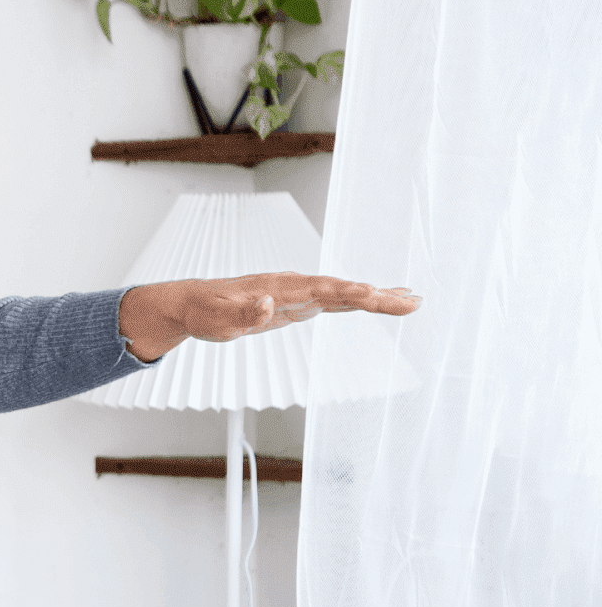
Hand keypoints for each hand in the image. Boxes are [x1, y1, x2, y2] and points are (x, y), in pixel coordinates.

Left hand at [118, 274, 422, 361]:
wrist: (193, 303)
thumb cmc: (204, 313)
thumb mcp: (218, 320)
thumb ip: (243, 313)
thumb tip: (267, 304)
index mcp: (278, 287)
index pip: (320, 289)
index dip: (346, 292)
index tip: (374, 294)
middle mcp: (294, 286)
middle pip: (341, 290)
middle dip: (377, 296)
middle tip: (413, 303)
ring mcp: (298, 294)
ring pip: (343, 294)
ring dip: (377, 297)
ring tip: (412, 301)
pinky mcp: (298, 304)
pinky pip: (335, 301)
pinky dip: (359, 301)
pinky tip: (378, 301)